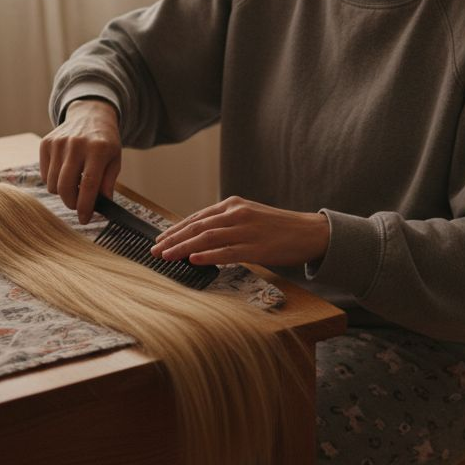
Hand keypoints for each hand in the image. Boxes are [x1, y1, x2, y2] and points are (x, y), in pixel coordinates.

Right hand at [39, 99, 121, 222]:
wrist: (90, 115)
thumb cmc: (105, 142)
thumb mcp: (115, 160)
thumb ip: (108, 184)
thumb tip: (102, 207)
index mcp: (98, 149)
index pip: (88, 184)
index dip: (85, 205)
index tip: (85, 219)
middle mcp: (76, 144)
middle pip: (66, 186)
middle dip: (71, 203)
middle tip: (78, 206)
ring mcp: (59, 143)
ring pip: (53, 184)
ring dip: (63, 193)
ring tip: (74, 186)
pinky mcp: (46, 143)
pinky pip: (45, 175)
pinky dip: (53, 181)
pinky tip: (65, 174)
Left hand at [152, 196, 330, 266]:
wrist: (309, 232)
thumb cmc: (278, 227)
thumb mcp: (249, 217)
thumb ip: (226, 223)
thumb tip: (200, 237)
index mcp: (233, 205)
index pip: (197, 217)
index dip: (175, 229)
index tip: (159, 240)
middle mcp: (237, 214)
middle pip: (197, 227)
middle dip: (173, 239)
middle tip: (154, 250)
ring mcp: (246, 230)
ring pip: (207, 238)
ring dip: (184, 247)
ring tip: (167, 256)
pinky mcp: (256, 247)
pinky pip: (227, 252)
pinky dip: (208, 256)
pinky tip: (193, 260)